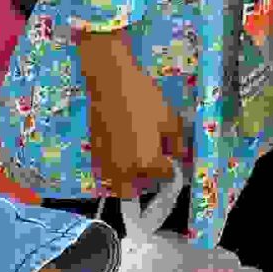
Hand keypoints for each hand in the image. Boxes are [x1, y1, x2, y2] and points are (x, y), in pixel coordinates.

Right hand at [78, 35, 189, 199]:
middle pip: (140, 187)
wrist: (110, 83)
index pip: (165, 175)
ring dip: (131, 177)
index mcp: (147, 163)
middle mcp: (125, 170)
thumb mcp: (169, 118)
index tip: (172, 156)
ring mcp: (106, 165)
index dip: (172, 166)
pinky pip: (107, 172)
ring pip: (120, 184)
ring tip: (138, 157)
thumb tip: (178, 155)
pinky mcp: (94, 155)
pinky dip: (116, 168)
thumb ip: (176, 142)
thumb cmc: (143, 99)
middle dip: (149, 178)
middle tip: (154, 161)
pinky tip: (123, 150)